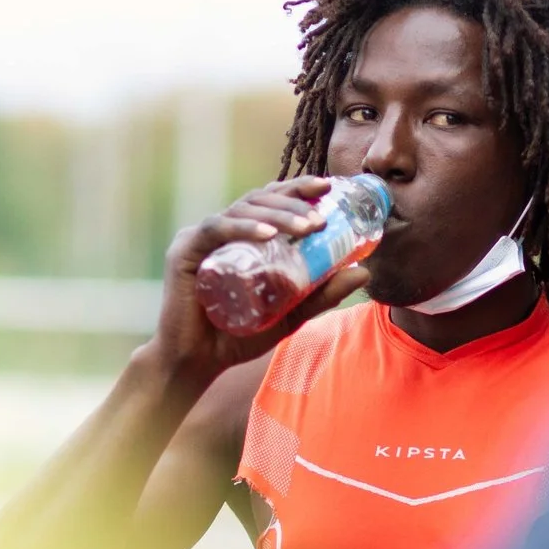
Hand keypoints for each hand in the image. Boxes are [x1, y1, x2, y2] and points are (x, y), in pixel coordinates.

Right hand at [151, 177, 369, 384]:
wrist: (197, 363)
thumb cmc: (238, 336)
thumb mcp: (290, 314)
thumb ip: (322, 294)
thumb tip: (364, 272)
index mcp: (241, 235)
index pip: (271, 201)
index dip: (298, 188)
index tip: (328, 185)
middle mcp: (221, 229)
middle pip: (259, 199)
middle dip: (294, 200)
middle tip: (323, 215)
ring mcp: (201, 237)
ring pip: (242, 210)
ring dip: (278, 215)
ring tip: (308, 227)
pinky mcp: (185, 251)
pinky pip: (216, 229)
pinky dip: (244, 229)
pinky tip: (269, 235)